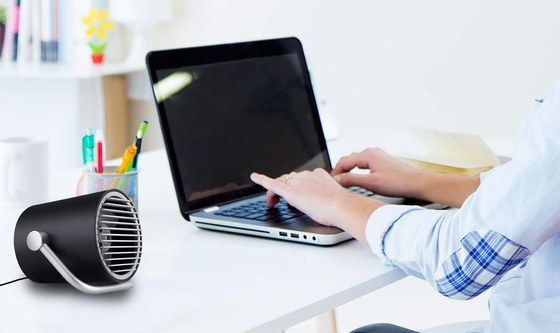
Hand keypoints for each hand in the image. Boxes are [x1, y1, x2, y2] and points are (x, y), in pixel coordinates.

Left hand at [250, 169, 384, 240]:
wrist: (343, 207)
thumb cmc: (343, 208)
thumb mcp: (335, 199)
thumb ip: (328, 198)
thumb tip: (328, 206)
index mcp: (319, 175)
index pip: (301, 178)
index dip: (294, 186)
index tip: (294, 193)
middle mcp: (307, 175)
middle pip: (288, 180)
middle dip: (282, 191)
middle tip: (278, 203)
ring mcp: (298, 182)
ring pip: (281, 184)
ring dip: (275, 194)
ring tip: (272, 205)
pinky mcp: (291, 192)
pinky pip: (273, 184)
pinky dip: (262, 180)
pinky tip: (254, 177)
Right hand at [332, 147, 479, 206]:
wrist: (417, 183)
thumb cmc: (398, 183)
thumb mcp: (371, 183)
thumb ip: (351, 180)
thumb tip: (337, 180)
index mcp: (368, 155)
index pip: (344, 161)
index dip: (335, 172)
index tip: (330, 183)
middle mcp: (372, 152)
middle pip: (349, 159)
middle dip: (340, 170)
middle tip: (333, 182)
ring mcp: (378, 155)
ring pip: (356, 160)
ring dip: (348, 169)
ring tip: (342, 181)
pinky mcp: (382, 161)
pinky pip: (364, 162)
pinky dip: (357, 169)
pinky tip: (357, 177)